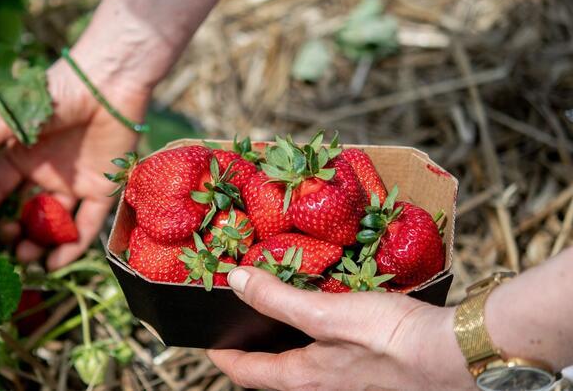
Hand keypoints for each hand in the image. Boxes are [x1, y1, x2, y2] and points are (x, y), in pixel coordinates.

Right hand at [0, 53, 149, 269]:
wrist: (107, 83)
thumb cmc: (58, 93)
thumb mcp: (14, 116)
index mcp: (23, 155)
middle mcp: (46, 172)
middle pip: (26, 210)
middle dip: (14, 231)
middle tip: (6, 243)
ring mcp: (75, 183)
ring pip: (54, 222)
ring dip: (39, 243)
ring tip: (26, 257)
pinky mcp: (103, 189)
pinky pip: (87, 224)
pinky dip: (72, 246)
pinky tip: (55, 263)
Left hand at [207, 267, 474, 390]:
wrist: (455, 353)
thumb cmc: (391, 337)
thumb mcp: (326, 312)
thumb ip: (278, 297)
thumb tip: (235, 281)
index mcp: (302, 379)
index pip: (245, 373)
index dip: (221, 355)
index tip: (207, 340)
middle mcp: (319, 388)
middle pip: (271, 373)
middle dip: (250, 350)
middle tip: (238, 320)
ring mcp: (344, 384)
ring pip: (298, 366)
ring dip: (280, 344)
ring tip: (273, 313)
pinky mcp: (366, 373)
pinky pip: (324, 358)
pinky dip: (310, 338)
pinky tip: (320, 316)